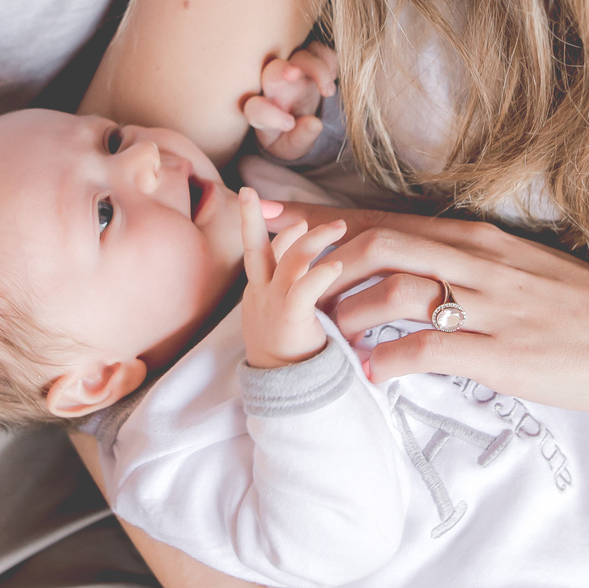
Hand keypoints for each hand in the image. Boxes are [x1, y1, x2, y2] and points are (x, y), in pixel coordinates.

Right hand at [239, 187, 345, 368]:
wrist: (287, 394)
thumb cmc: (296, 357)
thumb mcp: (292, 318)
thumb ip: (298, 292)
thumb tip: (319, 269)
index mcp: (259, 295)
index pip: (263, 254)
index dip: (275, 232)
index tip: (294, 217)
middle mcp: (259, 297)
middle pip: (253, 248)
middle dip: (250, 218)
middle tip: (255, 193)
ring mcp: (270, 307)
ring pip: (287, 262)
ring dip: (312, 240)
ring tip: (338, 228)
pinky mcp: (288, 320)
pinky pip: (302, 289)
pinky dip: (321, 273)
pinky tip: (338, 264)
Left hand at [241, 41, 338, 160]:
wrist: (296, 124)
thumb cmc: (287, 137)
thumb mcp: (291, 148)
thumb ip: (300, 138)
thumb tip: (314, 123)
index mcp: (260, 112)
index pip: (256, 109)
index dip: (270, 114)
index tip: (289, 124)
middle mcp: (272, 87)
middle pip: (273, 70)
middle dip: (282, 69)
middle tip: (294, 74)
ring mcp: (292, 71)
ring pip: (299, 56)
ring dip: (316, 68)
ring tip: (328, 91)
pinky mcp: (309, 63)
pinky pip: (317, 50)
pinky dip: (328, 59)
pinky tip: (333, 76)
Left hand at [269, 205, 588, 425]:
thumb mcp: (524, 275)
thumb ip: (469, 270)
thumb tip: (417, 275)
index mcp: (479, 238)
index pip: (386, 218)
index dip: (324, 220)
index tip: (273, 220)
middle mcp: (477, 259)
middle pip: (373, 239)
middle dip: (312, 251)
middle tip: (264, 265)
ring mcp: (489, 303)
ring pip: (391, 286)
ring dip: (340, 307)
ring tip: (304, 329)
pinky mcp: (502, 351)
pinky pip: (427, 347)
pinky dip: (386, 360)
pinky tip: (361, 376)